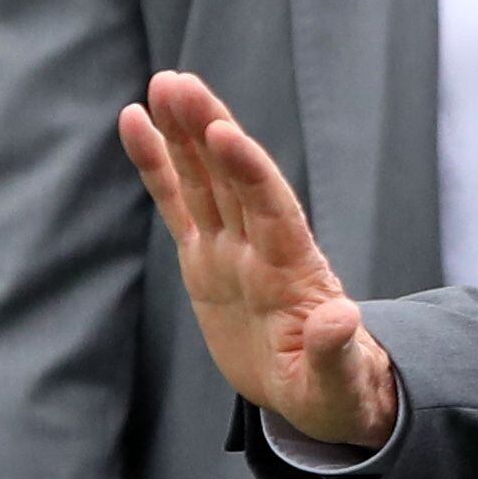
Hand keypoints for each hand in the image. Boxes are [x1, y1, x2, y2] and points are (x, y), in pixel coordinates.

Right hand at [121, 71, 394, 447]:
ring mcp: (232, 249)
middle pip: (233, 179)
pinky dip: (158, 165)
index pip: (273, 211)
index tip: (226, 134)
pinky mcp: (205, 258)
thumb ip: (335, 351)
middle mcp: (263, 249)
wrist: (317, 394)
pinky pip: (177, 203)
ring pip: (205, 179)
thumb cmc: (335, 389)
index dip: (251, 173)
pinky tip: (136, 121)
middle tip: (180, 85)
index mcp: (296, 273)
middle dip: (209, 131)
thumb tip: (342, 320)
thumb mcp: (337, 382)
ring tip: (163, 84)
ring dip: (185, 133)